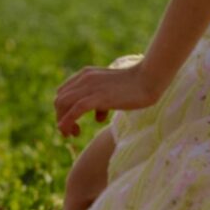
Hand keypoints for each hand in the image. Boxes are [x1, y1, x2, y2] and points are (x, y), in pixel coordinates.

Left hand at [53, 63, 167, 137]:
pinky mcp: (98, 97)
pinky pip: (75, 110)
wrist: (149, 79)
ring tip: (74, 134)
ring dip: (63, 122)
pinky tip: (70, 132)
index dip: (64, 110)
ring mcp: (90, 87)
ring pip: (63, 104)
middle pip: (60, 100)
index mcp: (85, 75)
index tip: (73, 123)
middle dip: (61, 118)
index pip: (63, 93)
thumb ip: (101, 102)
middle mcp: (84, 79)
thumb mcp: (112, 92)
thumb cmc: (135, 86)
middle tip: (73, 132)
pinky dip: (68, 121)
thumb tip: (98, 117)